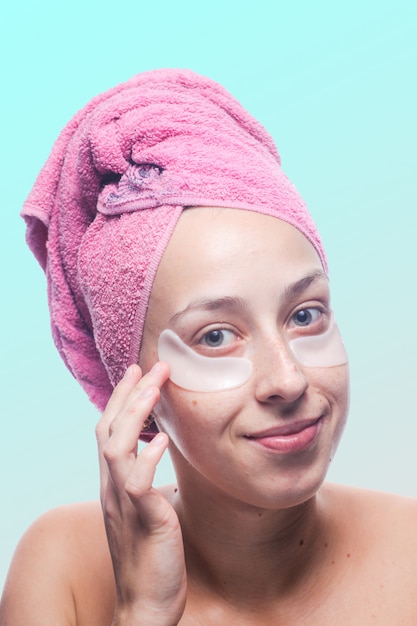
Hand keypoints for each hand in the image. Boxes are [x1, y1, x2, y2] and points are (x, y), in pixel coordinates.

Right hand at [96, 363, 186, 624]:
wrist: (146, 604)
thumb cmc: (152, 555)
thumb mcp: (148, 508)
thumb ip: (148, 479)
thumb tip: (163, 452)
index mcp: (115, 483)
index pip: (110, 431)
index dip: (121, 400)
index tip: (138, 373)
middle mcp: (113, 488)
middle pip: (109, 428)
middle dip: (129, 394)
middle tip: (151, 366)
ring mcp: (123, 503)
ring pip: (118, 446)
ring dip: (135, 413)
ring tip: (154, 386)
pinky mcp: (142, 519)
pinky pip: (138, 482)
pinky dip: (147, 457)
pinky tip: (163, 440)